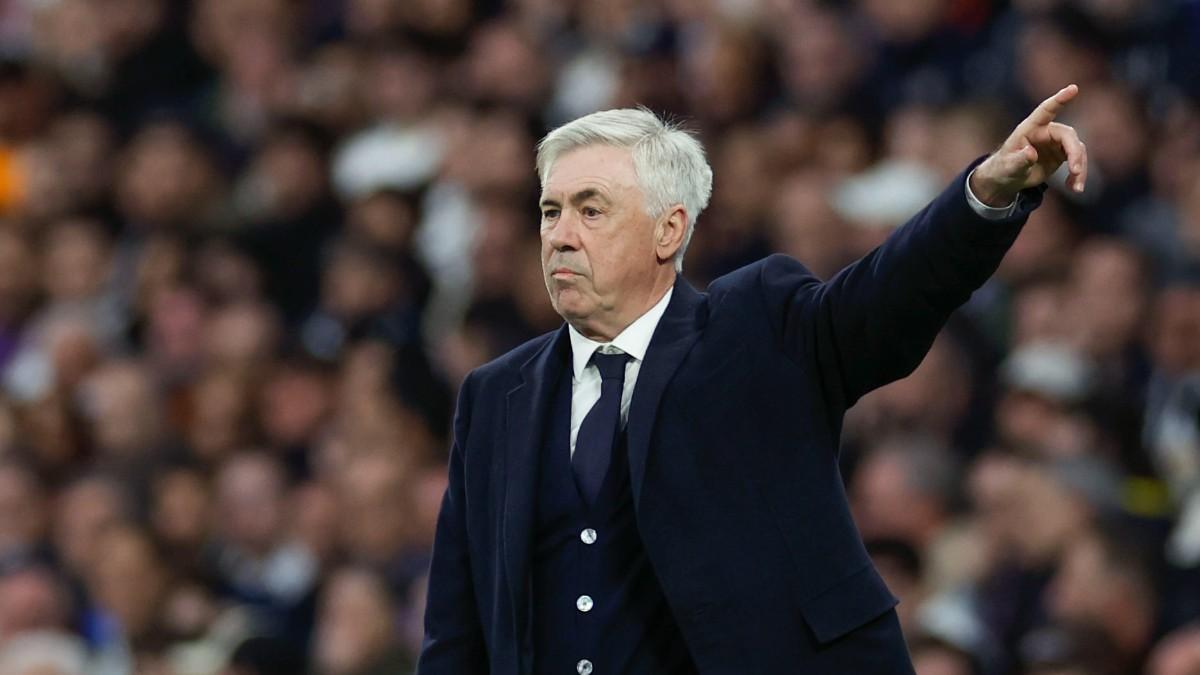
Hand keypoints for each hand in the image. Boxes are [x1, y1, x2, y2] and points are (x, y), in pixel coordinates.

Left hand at [970, 84, 1087, 206]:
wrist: (1007, 178)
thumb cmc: (1003, 168)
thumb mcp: (1007, 166)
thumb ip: (1018, 160)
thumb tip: (1031, 153)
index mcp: (1030, 128)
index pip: (1046, 110)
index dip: (1059, 99)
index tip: (1074, 88)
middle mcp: (1046, 132)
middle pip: (1068, 136)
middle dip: (1075, 153)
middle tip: (1075, 171)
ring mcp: (1056, 143)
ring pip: (1077, 150)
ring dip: (1080, 168)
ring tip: (1076, 188)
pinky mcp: (1062, 154)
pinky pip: (1077, 161)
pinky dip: (1078, 175)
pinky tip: (1074, 187)